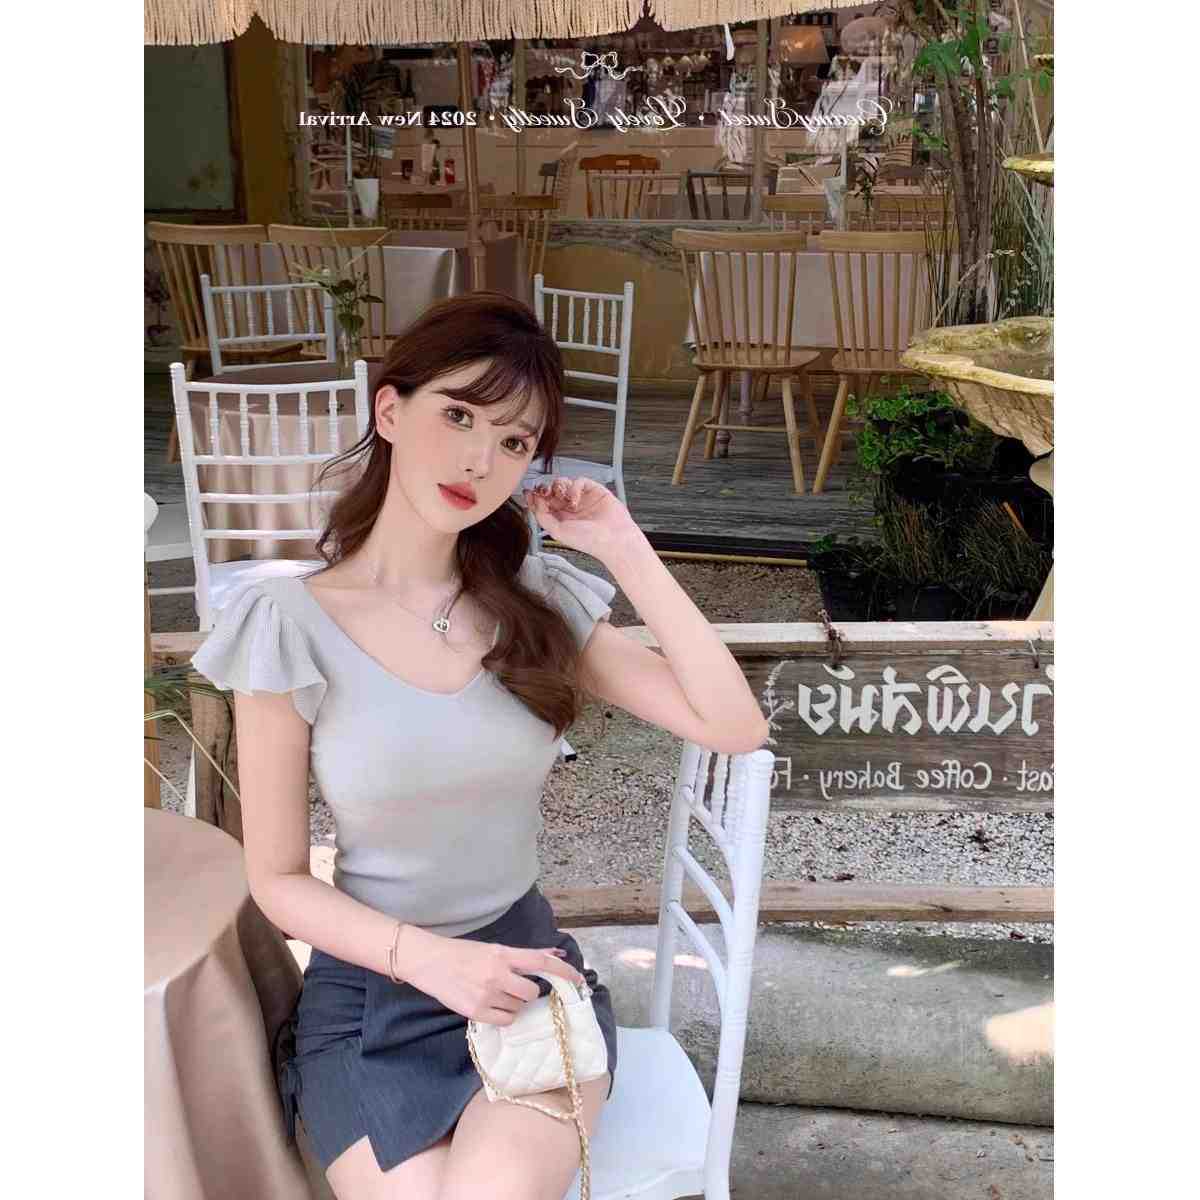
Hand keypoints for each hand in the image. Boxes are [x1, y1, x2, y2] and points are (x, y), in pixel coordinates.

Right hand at [403, 928, 585, 1025]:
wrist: (428, 962)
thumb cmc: (462, 954)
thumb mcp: (494, 950)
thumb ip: (524, 956)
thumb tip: (555, 952)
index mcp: (503, 954)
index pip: (542, 963)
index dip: (564, 971)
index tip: (579, 980)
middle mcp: (497, 974)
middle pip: (531, 992)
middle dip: (528, 993)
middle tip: (514, 988)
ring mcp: (486, 994)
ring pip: (518, 1008)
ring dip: (513, 1004)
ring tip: (495, 994)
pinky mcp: (476, 1012)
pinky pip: (505, 1020)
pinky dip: (503, 1016)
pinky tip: (490, 1005)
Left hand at [523, 476, 643, 561]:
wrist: (613, 539)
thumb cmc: (590, 540)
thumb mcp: (557, 531)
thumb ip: (543, 517)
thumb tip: (533, 502)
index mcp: (560, 518)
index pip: (543, 503)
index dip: (535, 497)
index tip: (529, 493)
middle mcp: (570, 508)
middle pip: (551, 490)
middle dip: (545, 489)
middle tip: (544, 491)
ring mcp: (582, 498)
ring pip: (563, 483)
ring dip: (559, 487)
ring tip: (563, 498)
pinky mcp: (594, 490)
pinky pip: (579, 481)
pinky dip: (574, 487)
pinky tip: (575, 499)